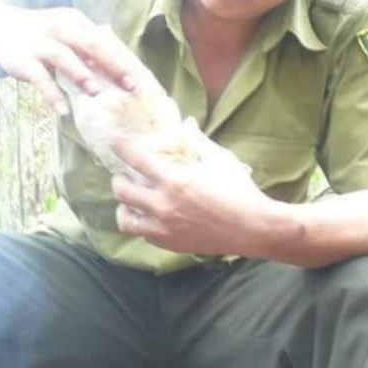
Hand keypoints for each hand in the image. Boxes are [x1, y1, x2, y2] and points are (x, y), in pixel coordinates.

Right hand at [0, 7, 144, 114]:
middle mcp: (58, 28)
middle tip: (130, 85)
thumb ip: (88, 47)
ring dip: (80, 74)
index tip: (140, 79)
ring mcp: (39, 43)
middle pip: (90, 44)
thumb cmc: (41, 39)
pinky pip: (39, 78)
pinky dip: (51, 94)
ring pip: (63, 56)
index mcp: (74, 21)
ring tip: (96, 92)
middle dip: (112, 65)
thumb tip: (120, 67)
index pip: (104, 40)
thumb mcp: (65, 35)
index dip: (123, 59)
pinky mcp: (22, 59)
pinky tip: (62, 111)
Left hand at [109, 129, 270, 256]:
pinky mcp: (171, 244)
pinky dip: (142, 223)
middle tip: (125, 175)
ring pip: (126, 219)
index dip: (121, 148)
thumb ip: (197, 142)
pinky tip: (151, 216)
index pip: (137, 159)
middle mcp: (164, 205)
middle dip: (119, 180)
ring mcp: (165, 228)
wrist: (253, 228)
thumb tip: (186, 124)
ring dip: (124, 206)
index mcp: (175, 180)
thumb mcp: (219, 160)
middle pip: (122, 191)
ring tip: (132, 200)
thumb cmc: (239, 191)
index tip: (114, 142)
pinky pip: (144, 234)